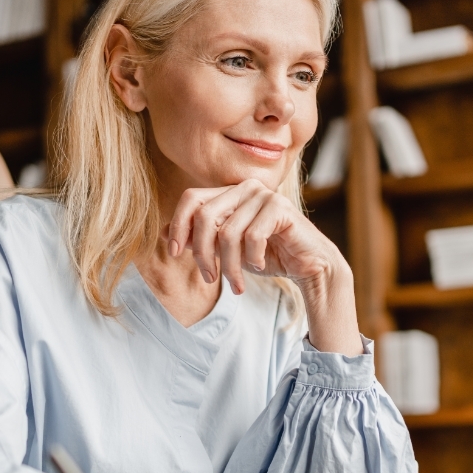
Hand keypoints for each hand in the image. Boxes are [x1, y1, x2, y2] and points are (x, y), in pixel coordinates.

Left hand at [165, 179, 361, 354]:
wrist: (308, 266)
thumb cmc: (267, 255)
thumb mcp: (226, 250)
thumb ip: (199, 238)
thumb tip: (164, 233)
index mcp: (229, 192)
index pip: (191, 199)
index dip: (179, 225)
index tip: (176, 254)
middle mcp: (244, 188)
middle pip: (205, 216)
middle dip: (203, 253)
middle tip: (210, 278)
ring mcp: (263, 195)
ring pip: (228, 233)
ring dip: (230, 266)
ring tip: (236, 284)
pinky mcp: (280, 208)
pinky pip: (252, 237)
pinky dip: (252, 259)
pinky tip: (259, 266)